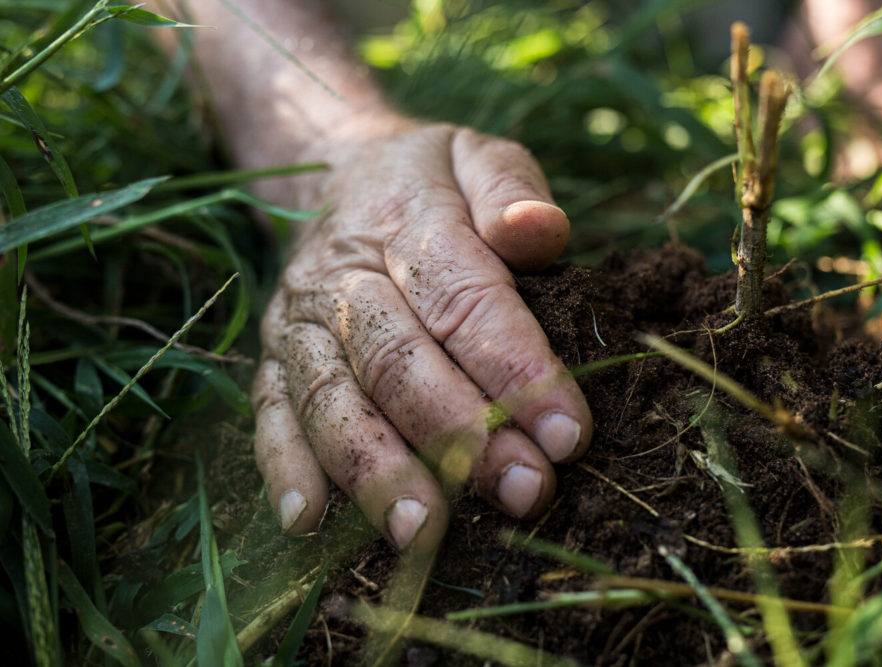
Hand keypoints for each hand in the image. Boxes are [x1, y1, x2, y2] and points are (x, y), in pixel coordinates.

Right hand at [250, 119, 591, 551]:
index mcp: (406, 222)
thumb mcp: (479, 156)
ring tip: (422, 531)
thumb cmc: (430, 182)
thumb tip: (539, 231)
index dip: (516, 368)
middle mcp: (342, 277)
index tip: (568, 434)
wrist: (333, 175)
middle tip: (522, 491)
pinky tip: (307, 522)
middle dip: (460, 434)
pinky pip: (271, 415)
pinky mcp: (274, 360)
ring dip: (374, 469)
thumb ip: (512, 187)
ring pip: (331, 400)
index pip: (465, 298)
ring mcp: (300, 323)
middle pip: (397, 361)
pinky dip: (285, 468)